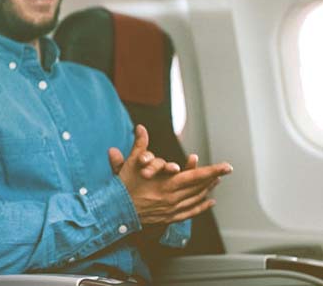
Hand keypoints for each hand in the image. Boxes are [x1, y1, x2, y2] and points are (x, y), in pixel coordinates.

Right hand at [116, 126, 231, 224]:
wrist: (116, 210)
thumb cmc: (123, 186)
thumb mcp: (131, 163)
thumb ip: (139, 145)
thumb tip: (140, 127)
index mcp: (167, 184)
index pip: (196, 176)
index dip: (213, 170)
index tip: (227, 166)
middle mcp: (173, 197)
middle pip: (199, 187)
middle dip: (213, 178)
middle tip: (225, 171)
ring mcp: (172, 209)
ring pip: (196, 198)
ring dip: (208, 189)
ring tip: (216, 182)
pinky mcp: (169, 217)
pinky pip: (190, 212)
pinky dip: (202, 206)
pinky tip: (209, 201)